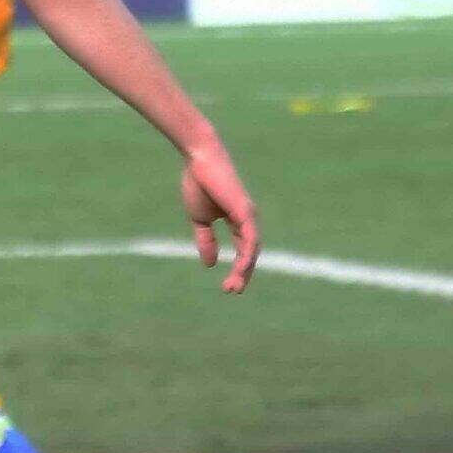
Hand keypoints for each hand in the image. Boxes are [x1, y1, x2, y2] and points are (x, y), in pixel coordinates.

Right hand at [181, 146, 258, 293]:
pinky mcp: (246, 213)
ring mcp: (249, 216)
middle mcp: (248, 220)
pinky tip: (242, 267)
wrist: (200, 161)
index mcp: (238, 221)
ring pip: (252, 250)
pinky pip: (250, 239)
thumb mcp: (200, 219)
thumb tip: (209, 264)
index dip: (237, 268)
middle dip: (243, 274)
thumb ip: (206, 240)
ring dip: (244, 270)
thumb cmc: (200, 184)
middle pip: (251, 254)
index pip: (243, 250)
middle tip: (232, 291)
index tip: (229, 287)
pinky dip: (247, 255)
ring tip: (234, 287)